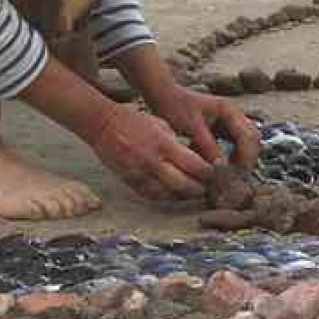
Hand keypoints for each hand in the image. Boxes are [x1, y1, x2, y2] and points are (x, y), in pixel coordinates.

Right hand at [91, 103, 212, 201]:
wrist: (103, 124)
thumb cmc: (133, 120)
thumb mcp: (161, 124)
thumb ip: (176, 143)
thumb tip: (194, 158)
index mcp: (164, 143)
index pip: (194, 165)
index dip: (208, 173)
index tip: (215, 174)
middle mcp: (152, 161)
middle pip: (184, 185)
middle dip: (199, 189)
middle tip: (207, 188)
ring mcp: (140, 173)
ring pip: (168, 195)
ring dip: (183, 196)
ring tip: (191, 193)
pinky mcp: (130, 181)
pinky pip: (151, 196)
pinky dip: (165, 197)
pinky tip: (172, 194)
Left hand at [150, 86, 260, 169]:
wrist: (166, 96)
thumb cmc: (176, 106)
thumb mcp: (192, 127)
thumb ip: (208, 146)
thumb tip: (222, 166)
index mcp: (229, 110)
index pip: (249, 136)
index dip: (247, 156)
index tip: (239, 172)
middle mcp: (234, 114)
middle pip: (253, 140)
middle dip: (247, 158)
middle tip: (235, 174)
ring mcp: (230, 121)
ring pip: (245, 143)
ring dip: (239, 157)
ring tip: (226, 171)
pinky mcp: (223, 128)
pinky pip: (234, 144)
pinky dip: (229, 155)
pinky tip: (216, 162)